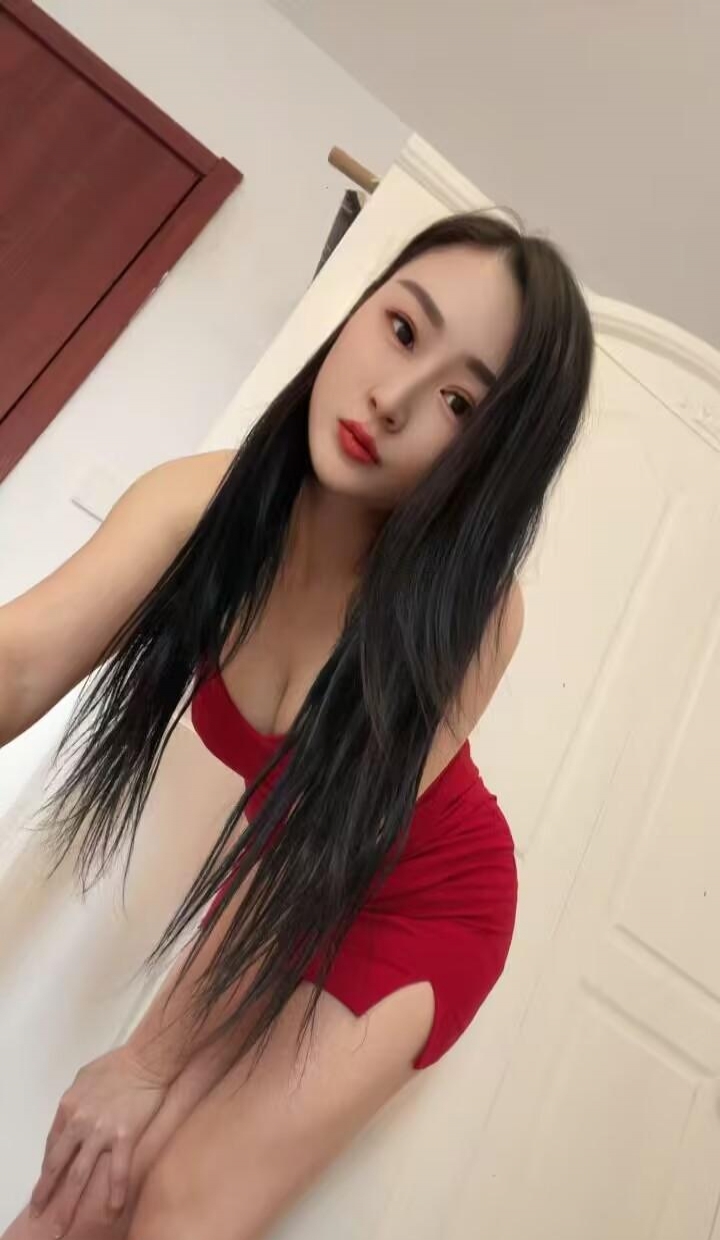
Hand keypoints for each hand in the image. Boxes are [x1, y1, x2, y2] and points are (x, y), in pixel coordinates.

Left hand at [29, 1044, 169, 1235]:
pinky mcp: (125, 1138)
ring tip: (61, 1228)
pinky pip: (118, 1172)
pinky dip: (114, 1194)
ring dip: (67, 1205)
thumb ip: (74, 1102)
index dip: (48, 1168)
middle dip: (44, 1194)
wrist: (148, 1059)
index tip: (47, 1183)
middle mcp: (79, 1123)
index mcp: (68, 1108)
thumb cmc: (118, 1063)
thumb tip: (70, 1120)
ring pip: (79, 1176)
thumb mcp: (84, 1077)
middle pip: (56, 1167)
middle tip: (38, 1215)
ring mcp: (101, 1133)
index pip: (52, 1146)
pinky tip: (113, 1211)